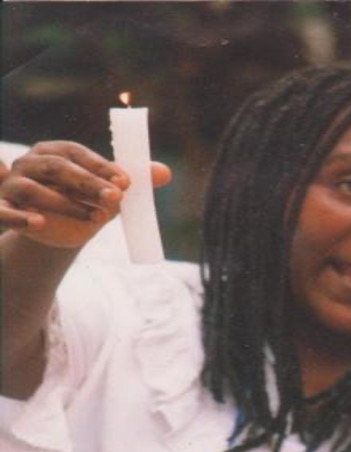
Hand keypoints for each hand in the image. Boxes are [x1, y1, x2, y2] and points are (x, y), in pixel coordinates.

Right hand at [0, 141, 170, 248]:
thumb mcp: (107, 195)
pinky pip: (5, 211)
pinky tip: (40, 224)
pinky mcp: (3, 208)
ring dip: (66, 204)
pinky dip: (21, 217)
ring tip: (95, 218)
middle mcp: (31, 163)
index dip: (102, 167)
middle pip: (58, 168)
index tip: (126, 183)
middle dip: (89, 183)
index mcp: (55, 152)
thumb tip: (166, 173)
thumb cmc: (80, 204)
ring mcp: (14, 185)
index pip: (78, 154)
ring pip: (35, 190)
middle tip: (116, 198)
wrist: (53, 232)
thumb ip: (132, 182)